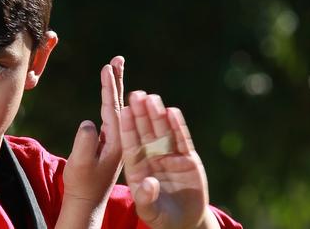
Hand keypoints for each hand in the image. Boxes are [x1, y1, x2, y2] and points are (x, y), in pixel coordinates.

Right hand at [58, 56, 123, 228]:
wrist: (87, 202)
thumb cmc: (82, 184)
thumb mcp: (80, 164)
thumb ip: (85, 142)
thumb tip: (88, 122)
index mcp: (119, 143)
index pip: (116, 108)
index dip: (110, 87)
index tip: (107, 67)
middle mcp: (123, 139)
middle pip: (122, 103)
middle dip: (118, 81)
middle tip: (117, 59)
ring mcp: (118, 141)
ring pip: (118, 109)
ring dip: (115, 88)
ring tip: (113, 69)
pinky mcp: (111, 144)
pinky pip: (112, 117)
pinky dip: (110, 102)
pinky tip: (110, 95)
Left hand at [120, 92, 217, 228]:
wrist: (185, 223)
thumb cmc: (162, 218)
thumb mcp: (150, 213)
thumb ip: (146, 199)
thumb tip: (149, 183)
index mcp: (138, 169)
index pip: (130, 145)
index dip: (127, 128)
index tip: (121, 111)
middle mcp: (152, 159)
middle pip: (145, 133)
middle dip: (140, 114)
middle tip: (135, 94)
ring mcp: (170, 157)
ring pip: (162, 132)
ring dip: (157, 115)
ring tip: (151, 97)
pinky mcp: (188, 159)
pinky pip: (182, 140)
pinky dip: (177, 126)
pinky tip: (172, 111)